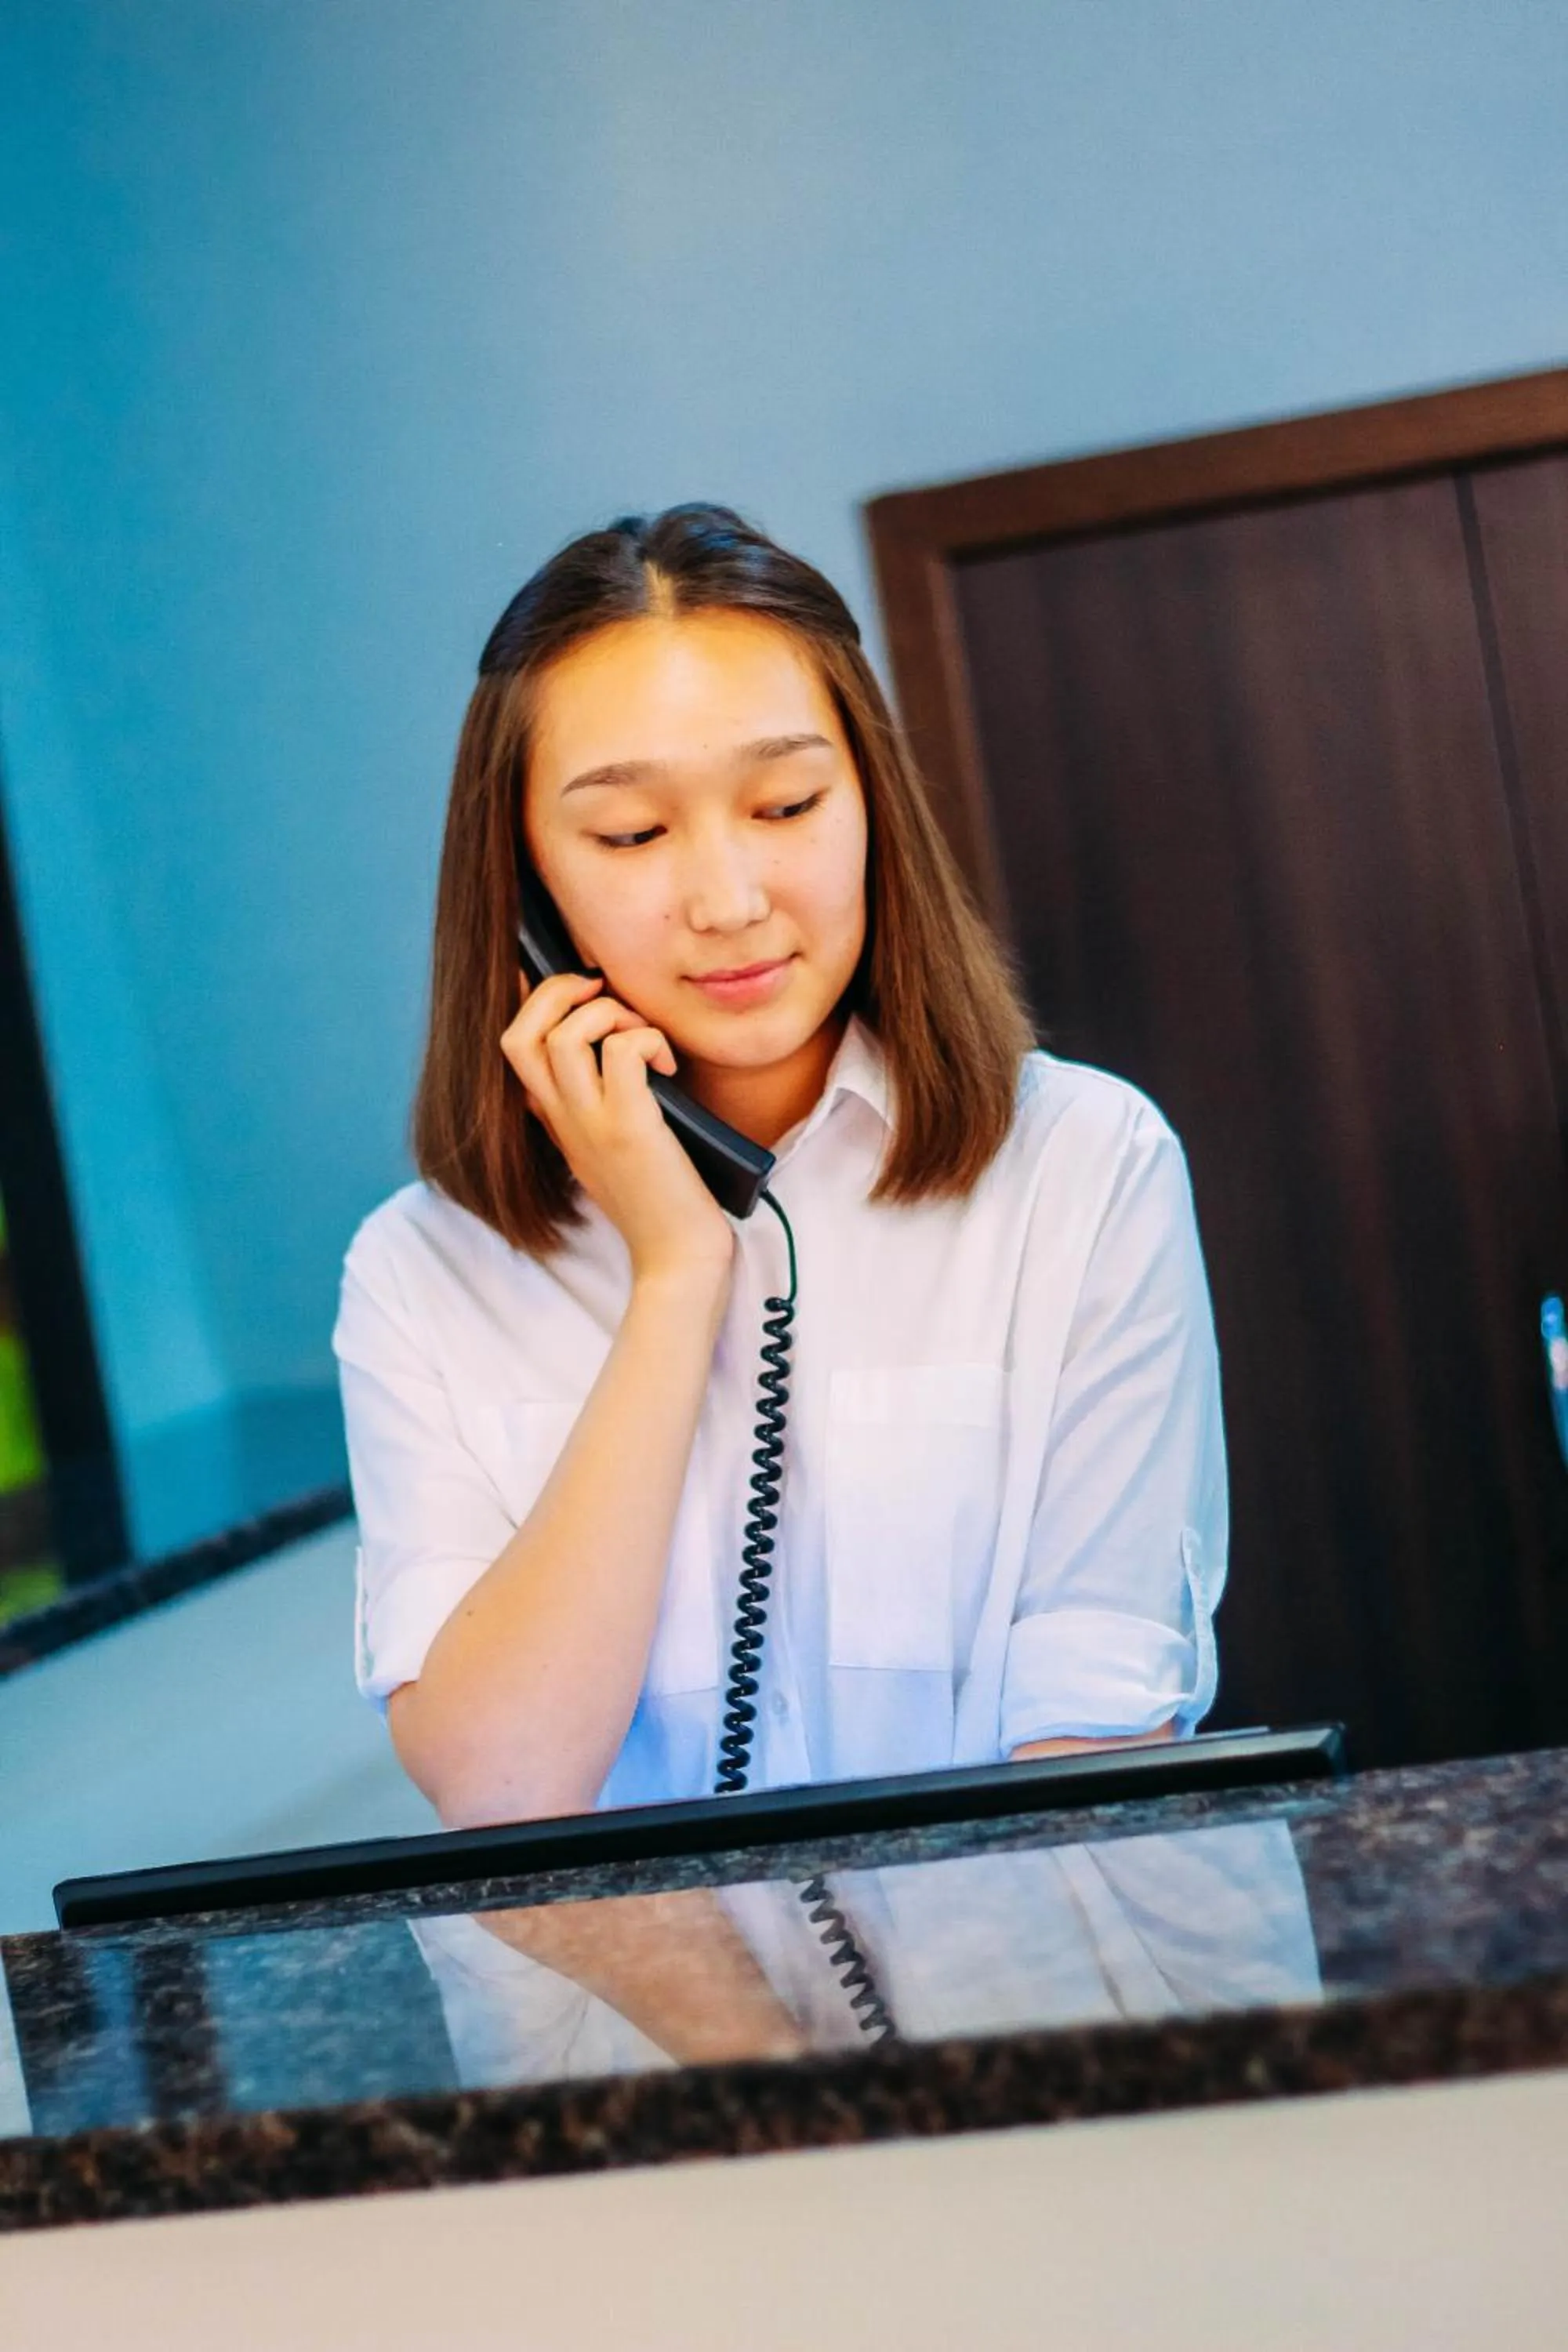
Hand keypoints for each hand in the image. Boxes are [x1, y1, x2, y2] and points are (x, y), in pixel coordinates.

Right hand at [502, 970, 735, 1283]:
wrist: (677, 1259)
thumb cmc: (659, 1200)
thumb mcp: (612, 1148)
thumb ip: (599, 1105)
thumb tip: (617, 1048)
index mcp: (556, 1121)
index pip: (513, 1047)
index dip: (534, 1003)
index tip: (578, 992)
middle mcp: (564, 1120)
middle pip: (520, 1033)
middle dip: (557, 992)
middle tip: (602, 992)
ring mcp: (592, 1124)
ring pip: (564, 1035)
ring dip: (608, 1012)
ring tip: (643, 1034)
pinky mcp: (630, 1128)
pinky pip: (622, 1051)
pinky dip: (647, 1039)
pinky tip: (670, 1065)